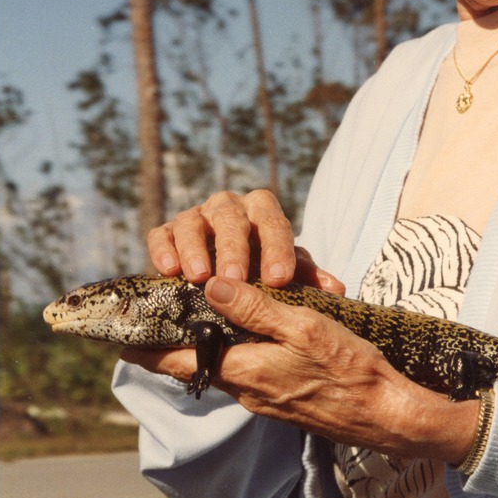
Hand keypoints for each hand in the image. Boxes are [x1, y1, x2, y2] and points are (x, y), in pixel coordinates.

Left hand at [122, 278, 478, 464]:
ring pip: (220, 366)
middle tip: (159, 312)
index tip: (116, 334)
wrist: (386, 415)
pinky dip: (236, 352)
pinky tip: (250, 334)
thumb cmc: (350, 370)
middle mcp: (245, 390)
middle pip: (193, 363)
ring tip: (201, 314)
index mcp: (243, 371)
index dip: (143, 347)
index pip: (175, 361)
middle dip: (174, 340)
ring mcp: (263, 399)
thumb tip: (208, 287)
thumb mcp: (304, 327)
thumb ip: (255, 307)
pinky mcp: (281, 401)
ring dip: (208, 344)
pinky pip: (245, 373)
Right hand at [147, 189, 342, 292]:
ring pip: (193, 222)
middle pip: (231, 218)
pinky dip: (164, 249)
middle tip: (234, 279)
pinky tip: (168, 271)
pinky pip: (162, 233)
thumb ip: (309, 279)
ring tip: (198, 278)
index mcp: (263, 212)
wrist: (227, 272)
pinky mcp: (169, 231)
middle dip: (233, 249)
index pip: (274, 223)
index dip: (277, 250)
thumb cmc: (263, 272)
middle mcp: (229, 207)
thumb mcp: (288, 274)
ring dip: (194, 249)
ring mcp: (197, 217)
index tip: (278, 281)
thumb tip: (335, 290)